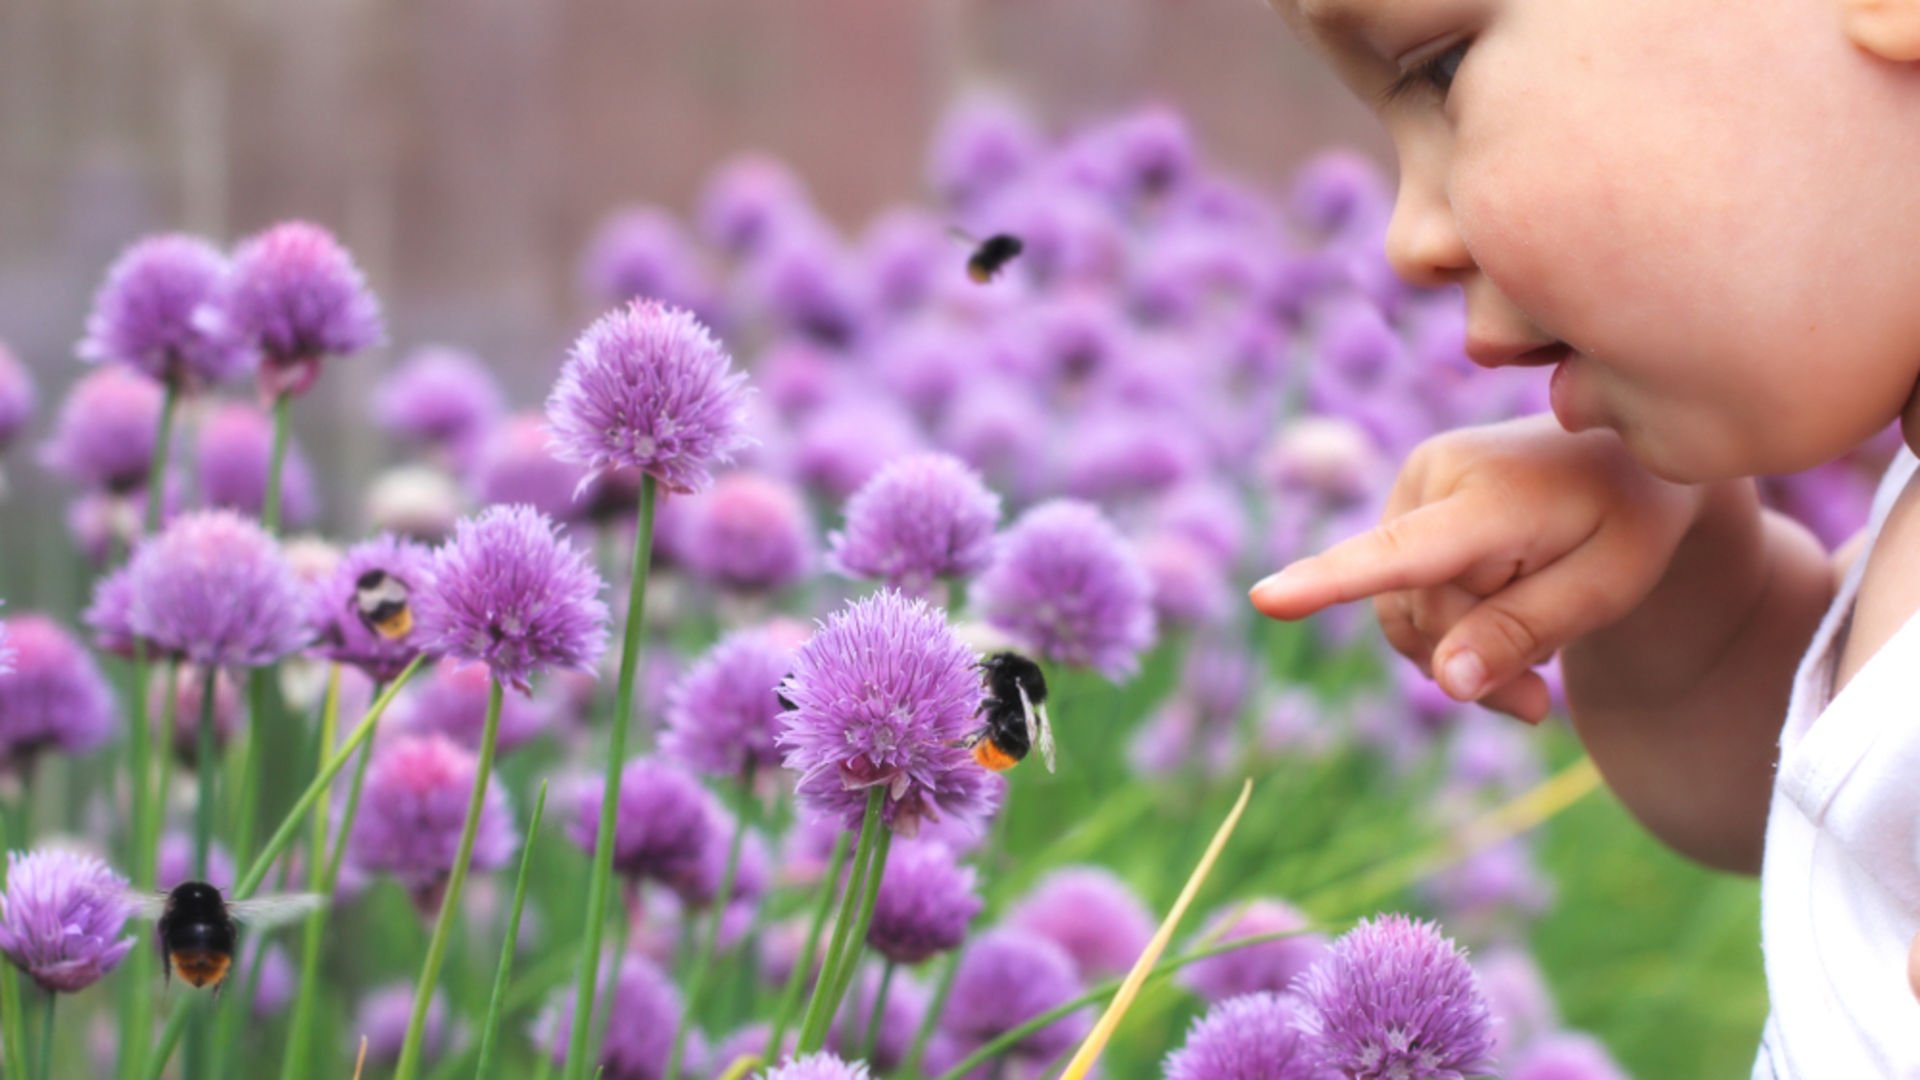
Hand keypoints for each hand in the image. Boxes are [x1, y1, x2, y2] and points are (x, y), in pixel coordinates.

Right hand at [1249, 415, 1704, 723]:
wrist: (1627, 453)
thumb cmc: (1631, 518)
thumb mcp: (1606, 588)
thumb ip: (1521, 635)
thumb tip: (1445, 685)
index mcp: (1492, 495)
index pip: (1400, 551)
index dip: (1331, 581)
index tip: (1263, 598)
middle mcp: (1433, 476)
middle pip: (1416, 614)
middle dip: (1469, 665)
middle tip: (1540, 704)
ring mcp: (1412, 484)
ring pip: (1399, 611)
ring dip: (1455, 650)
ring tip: (1533, 658)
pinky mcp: (1404, 502)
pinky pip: (1398, 592)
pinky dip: (1442, 626)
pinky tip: (1498, 624)